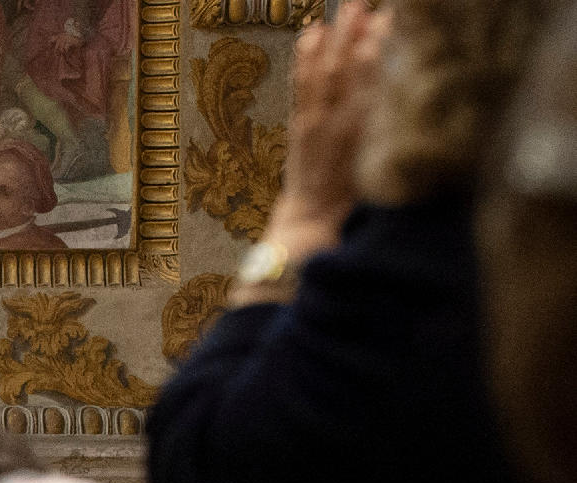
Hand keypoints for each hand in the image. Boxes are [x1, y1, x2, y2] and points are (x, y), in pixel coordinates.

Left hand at [264, 5, 384, 257]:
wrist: (315, 220)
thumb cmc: (361, 197)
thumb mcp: (386, 163)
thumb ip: (399, 130)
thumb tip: (424, 104)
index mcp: (367, 132)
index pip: (374, 81)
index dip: (379, 49)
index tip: (388, 21)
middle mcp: (340, 123)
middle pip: (350, 68)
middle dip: (357, 33)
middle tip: (364, 4)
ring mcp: (316, 122)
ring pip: (324, 72)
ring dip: (334, 38)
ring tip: (345, 8)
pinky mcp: (300, 125)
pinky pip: (302, 86)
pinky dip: (305, 59)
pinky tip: (311, 34)